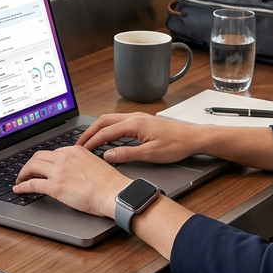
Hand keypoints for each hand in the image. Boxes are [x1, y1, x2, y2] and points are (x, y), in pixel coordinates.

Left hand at [14, 146, 127, 217]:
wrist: (115, 193)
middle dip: (30, 164)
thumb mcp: (94, 164)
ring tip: (20, 180)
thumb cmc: (110, 184)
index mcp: (75, 150)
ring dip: (23, 173)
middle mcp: (64, 157)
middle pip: (38, 156)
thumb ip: (81, 164)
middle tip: (27, 172)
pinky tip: (19, 189)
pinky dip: (22, 186)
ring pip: (32, 166)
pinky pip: (32, 184)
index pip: (53, 153)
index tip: (41, 166)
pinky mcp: (55, 186)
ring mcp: (58, 171)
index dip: (45, 161)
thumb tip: (73, 172)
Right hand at [77, 113, 209, 164]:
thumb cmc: (176, 145)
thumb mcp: (150, 155)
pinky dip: (108, 128)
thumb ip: (126, 154)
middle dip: (89, 132)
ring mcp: (139, 117)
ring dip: (98, 129)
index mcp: (135, 124)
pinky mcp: (143, 120)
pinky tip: (107, 137)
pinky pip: (119, 121)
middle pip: (104, 121)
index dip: (91, 141)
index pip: (106, 132)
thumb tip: (107, 155)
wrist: (193, 138)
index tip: (81, 149)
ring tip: (89, 140)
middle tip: (79, 144)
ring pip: (111, 119)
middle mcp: (135, 117)